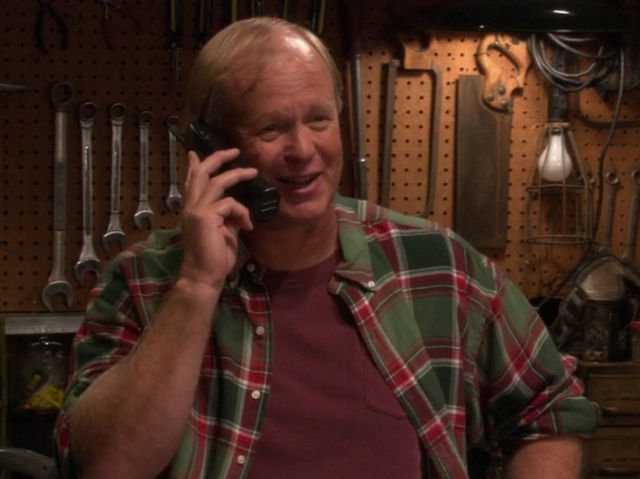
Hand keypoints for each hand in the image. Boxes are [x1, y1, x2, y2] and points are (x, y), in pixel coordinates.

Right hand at [179, 149, 257, 289]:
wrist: (203, 276)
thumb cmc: (213, 258)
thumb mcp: (224, 231)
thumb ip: (227, 216)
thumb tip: (239, 208)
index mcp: (192, 209)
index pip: (191, 181)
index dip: (193, 166)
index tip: (194, 153)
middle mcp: (190, 206)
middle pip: (202, 173)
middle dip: (218, 158)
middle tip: (234, 150)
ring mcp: (196, 210)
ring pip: (217, 182)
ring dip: (236, 175)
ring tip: (252, 172)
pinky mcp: (205, 217)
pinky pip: (229, 203)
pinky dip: (242, 211)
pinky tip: (247, 224)